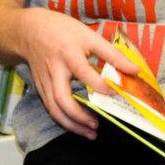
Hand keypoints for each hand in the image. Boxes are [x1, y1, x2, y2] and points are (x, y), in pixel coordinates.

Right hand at [17, 8, 138, 139]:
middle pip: (61, 98)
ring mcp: (45, 81)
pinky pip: (51, 108)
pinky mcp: (40, 89)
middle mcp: (55, 70)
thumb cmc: (63, 31)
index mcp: (68, 53)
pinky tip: (78, 126)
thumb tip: (134, 70)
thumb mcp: (89, 35)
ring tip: (90, 133)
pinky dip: (64, 120)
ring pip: (54, 109)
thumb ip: (111, 54)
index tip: (117, 92)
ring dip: (71, 125)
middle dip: (79, 116)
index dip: (100, 84)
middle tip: (97, 125)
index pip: (83, 71)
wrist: (30, 31)